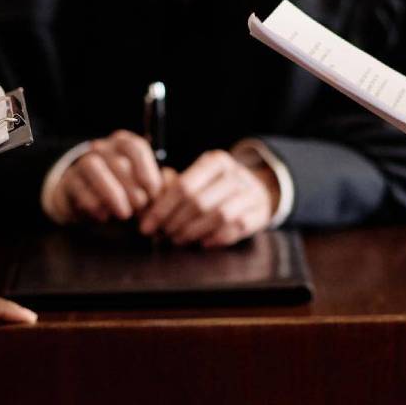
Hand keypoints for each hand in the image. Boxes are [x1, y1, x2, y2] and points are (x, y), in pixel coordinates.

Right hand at [53, 131, 162, 222]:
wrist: (85, 198)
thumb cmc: (122, 191)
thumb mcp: (141, 187)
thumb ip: (155, 187)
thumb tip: (164, 193)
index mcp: (123, 144)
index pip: (135, 147)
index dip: (147, 171)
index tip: (153, 193)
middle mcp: (102, 148)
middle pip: (117, 161)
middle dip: (132, 188)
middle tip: (139, 208)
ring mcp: (82, 162)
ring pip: (93, 168)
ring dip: (112, 193)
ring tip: (123, 213)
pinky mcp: (69, 181)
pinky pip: (79, 188)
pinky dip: (94, 205)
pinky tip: (104, 217)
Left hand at [138, 149, 278, 246]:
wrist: (257, 191)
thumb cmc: (217, 188)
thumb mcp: (198, 178)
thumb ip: (173, 188)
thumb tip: (146, 207)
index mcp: (215, 161)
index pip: (183, 186)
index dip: (162, 209)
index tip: (146, 225)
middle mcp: (235, 173)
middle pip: (198, 202)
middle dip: (175, 222)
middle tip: (163, 234)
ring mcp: (250, 193)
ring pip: (218, 215)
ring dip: (194, 231)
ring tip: (179, 239)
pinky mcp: (259, 212)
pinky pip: (236, 227)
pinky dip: (216, 238)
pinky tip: (202, 243)